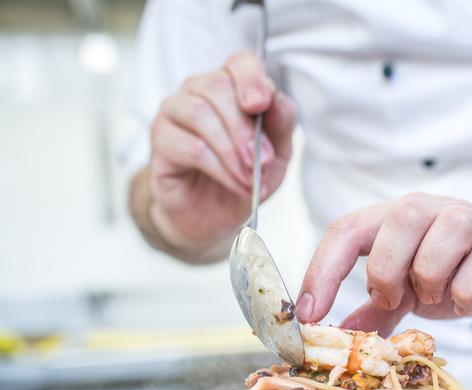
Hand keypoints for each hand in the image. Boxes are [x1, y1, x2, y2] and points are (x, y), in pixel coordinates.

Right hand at [144, 51, 295, 252]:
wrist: (213, 215)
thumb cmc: (245, 175)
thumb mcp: (277, 153)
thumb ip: (281, 124)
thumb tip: (278, 101)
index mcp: (232, 86)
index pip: (240, 63)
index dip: (251, 78)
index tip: (262, 104)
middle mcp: (199, 90)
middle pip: (218, 87)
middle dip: (245, 128)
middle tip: (263, 161)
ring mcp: (174, 112)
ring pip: (200, 114)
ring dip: (232, 150)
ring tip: (250, 178)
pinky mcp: (160, 140)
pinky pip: (190, 146)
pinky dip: (220, 168)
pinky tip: (236, 183)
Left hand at [296, 193, 471, 333]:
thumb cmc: (465, 275)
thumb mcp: (412, 293)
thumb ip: (375, 310)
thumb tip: (335, 336)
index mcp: (400, 217)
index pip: (348, 229)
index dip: (322, 271)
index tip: (309, 314)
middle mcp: (435, 210)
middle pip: (398, 220)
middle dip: (388, 272)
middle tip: (396, 301)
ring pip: (440, 241)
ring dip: (431, 283)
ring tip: (439, 298)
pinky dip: (466, 297)